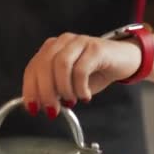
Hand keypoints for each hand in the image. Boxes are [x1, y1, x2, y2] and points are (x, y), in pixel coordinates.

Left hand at [22, 32, 140, 118]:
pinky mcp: (95, 48)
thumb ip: (55, 91)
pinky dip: (80, 88)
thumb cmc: (95, 73)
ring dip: (63, 89)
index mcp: (52, 49)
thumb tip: (42, 106)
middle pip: (44, 66)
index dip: (30, 89)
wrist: (124, 61)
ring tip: (71, 101)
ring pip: (61, 65)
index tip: (32, 108)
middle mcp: (63, 42)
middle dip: (45, 92)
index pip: (33, 68)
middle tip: (53, 110)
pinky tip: (85, 96)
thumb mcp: (70, 84)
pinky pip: (81, 69)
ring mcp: (79, 42)